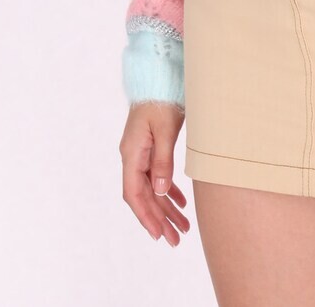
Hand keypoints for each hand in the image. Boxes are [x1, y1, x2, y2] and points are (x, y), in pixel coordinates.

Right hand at [120, 101, 190, 245]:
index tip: (158, 235)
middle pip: (144, 196)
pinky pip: (158, 176)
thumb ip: (162, 160)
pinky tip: (181, 203)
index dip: (145, 216)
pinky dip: (169, 191)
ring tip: (183, 228)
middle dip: (159, 219)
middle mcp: (133, 156)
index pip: (134, 194)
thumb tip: (161, 191)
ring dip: (166, 208)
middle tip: (176, 240)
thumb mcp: (165, 129)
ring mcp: (141, 152)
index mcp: (131, 154)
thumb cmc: (161, 98)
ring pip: (152, 188)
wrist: (158, 74)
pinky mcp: (151, 147)